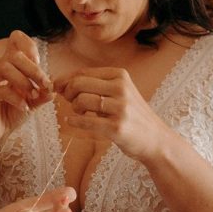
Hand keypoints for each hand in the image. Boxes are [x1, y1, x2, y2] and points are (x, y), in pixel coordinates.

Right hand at [0, 30, 54, 146]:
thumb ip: (44, 92)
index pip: (16, 38)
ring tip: (34, 95)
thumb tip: (53, 87)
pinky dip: (17, 98)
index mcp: (8, 62)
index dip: (30, 48)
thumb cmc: (13, 112)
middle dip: (34, 70)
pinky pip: (1, 90)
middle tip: (45, 84)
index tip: (40, 65)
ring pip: (4, 67)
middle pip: (14, 55)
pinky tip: (24, 108)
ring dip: (24, 81)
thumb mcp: (34, 100)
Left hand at [54, 67, 171, 161]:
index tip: (57, 87)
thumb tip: (61, 82)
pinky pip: (86, 121)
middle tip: (69, 102)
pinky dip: (74, 121)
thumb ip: (94, 85)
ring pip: (81, 100)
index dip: (65, 80)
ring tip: (79, 112)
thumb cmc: (132, 115)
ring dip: (73, 108)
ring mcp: (120, 108)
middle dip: (67, 92)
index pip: (83, 72)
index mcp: (120, 76)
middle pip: (79, 83)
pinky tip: (72, 121)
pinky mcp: (117, 127)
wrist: (155, 139)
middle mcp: (121, 88)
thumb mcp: (119, 92)